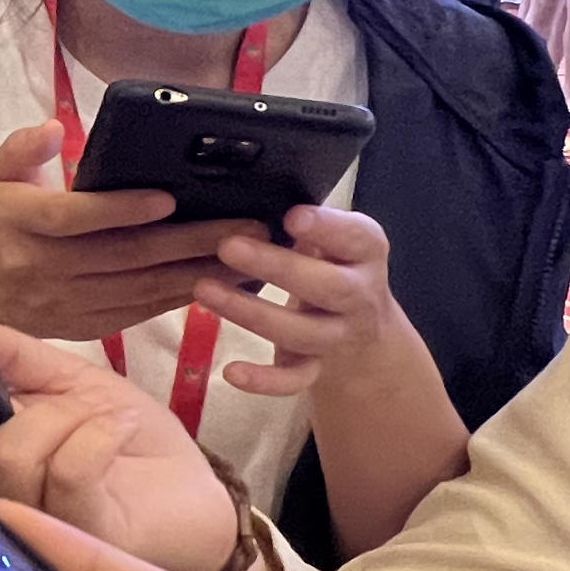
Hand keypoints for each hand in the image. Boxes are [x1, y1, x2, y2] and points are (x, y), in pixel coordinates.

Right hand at [0, 120, 250, 344]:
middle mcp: (47, 268)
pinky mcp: (93, 326)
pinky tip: (222, 281)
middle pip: (126, 254)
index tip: (168, 197)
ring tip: (251, 254)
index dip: (120, 208)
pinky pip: (145, 311)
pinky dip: (186, 296)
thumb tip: (54, 130)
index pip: (74, 217)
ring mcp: (72, 303)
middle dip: (192, 241)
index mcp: (21, 225)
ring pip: (144, 288)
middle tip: (247, 226)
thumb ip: (22, 150)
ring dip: (202, 272)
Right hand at [0, 329, 240, 570]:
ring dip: (65, 417)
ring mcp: (29, 526)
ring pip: (8, 454)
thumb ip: (12, 358)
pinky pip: (68, 470)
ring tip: (107, 417)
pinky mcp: (76, 542)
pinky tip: (124, 429)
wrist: (196, 496)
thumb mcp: (69, 382)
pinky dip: (100, 434)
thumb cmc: (127, 441)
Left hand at [195, 203, 431, 404]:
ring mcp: (338, 335)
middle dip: (278, 268)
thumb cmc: (331, 264)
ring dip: (251, 313)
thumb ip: (306, 222)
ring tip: (204, 290)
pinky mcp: (316, 368)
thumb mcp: (331, 237)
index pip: (357, 236)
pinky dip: (264, 381)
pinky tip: (231, 372)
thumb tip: (247, 189)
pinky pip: (294, 379)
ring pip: (301, 332)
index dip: (327, 227)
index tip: (292, 216)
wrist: (364, 330)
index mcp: (365, 251)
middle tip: (228, 246)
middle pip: (327, 286)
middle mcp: (359, 294)